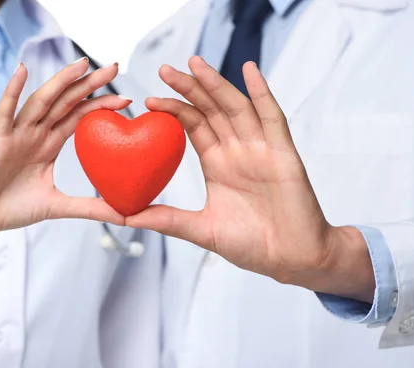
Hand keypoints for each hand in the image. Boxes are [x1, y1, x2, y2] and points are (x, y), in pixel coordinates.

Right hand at [0, 59, 129, 260]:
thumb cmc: (12, 209)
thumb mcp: (59, 206)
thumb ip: (90, 208)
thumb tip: (124, 217)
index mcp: (48, 145)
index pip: (79, 117)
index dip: (101, 105)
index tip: (127, 100)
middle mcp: (34, 134)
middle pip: (66, 102)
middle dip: (89, 84)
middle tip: (114, 66)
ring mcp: (16, 134)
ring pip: (41, 101)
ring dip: (61, 81)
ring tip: (82, 64)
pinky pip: (5, 112)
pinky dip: (12, 91)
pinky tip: (22, 70)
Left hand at [126, 56, 374, 302]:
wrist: (292, 259)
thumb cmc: (252, 246)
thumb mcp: (200, 230)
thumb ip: (164, 219)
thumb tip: (122, 217)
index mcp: (218, 164)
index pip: (193, 126)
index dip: (174, 109)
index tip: (148, 99)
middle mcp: (238, 151)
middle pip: (211, 109)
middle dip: (189, 88)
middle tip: (164, 69)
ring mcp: (261, 149)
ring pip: (236, 107)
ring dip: (216, 84)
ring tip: (195, 63)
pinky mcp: (283, 154)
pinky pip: (273, 117)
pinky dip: (262, 93)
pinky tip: (249, 70)